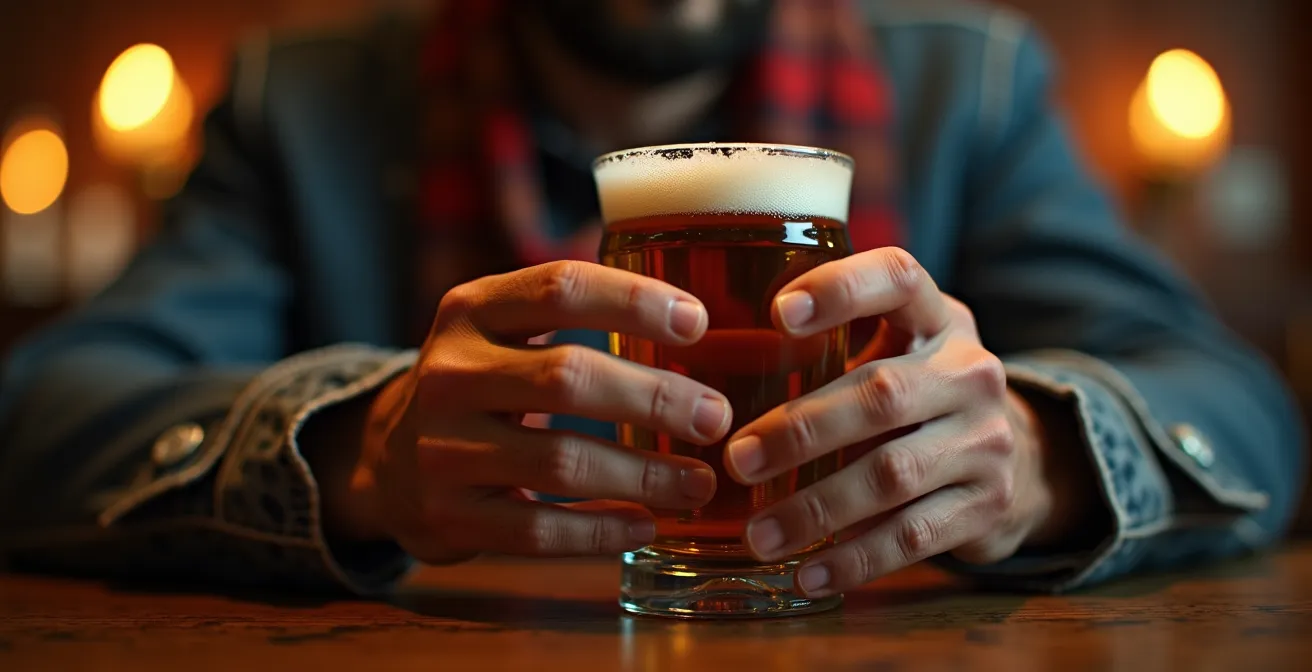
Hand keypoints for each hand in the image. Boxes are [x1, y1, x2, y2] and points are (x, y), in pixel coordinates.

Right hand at [325, 261, 730, 563]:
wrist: (388, 458)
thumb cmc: (481, 384)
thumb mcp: (503, 329)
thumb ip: (573, 311)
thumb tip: (696, 315)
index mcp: (472, 310)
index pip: (559, 288)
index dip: (634, 302)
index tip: (698, 323)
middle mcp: (450, 372)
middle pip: (567, 379)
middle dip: (654, 398)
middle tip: (714, 417)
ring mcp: (442, 448)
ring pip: (559, 462)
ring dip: (643, 475)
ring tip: (698, 483)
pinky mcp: (447, 515)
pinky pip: (537, 531)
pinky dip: (600, 532)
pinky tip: (646, 525)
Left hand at [723, 248, 1089, 596]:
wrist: (1021, 460)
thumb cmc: (921, 396)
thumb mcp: (899, 349)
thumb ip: (835, 343)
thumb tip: (709, 363)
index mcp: (938, 319)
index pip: (900, 279)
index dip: (843, 289)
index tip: (778, 312)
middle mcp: (971, 371)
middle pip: (882, 393)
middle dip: (801, 430)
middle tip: (736, 459)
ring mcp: (987, 440)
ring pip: (893, 473)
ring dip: (816, 508)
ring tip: (758, 533)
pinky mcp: (988, 504)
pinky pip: (914, 536)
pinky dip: (855, 559)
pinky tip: (807, 575)